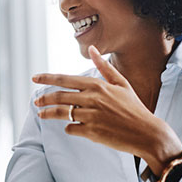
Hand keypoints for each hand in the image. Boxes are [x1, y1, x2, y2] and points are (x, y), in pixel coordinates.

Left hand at [32, 45, 181, 173]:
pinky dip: (69, 128)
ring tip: (41, 114)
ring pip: (61, 113)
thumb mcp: (121, 83)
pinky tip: (71, 127)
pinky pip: (71, 128)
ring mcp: (91, 116)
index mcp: (97, 85)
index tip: (34, 77)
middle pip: (59, 96)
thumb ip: (104, 67)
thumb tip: (92, 48)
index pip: (65, 79)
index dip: (47, 78)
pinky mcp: (92, 132)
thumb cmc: (134, 107)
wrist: (147, 133)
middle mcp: (92, 99)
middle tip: (36, 102)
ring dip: (48, 114)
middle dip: (44, 98)